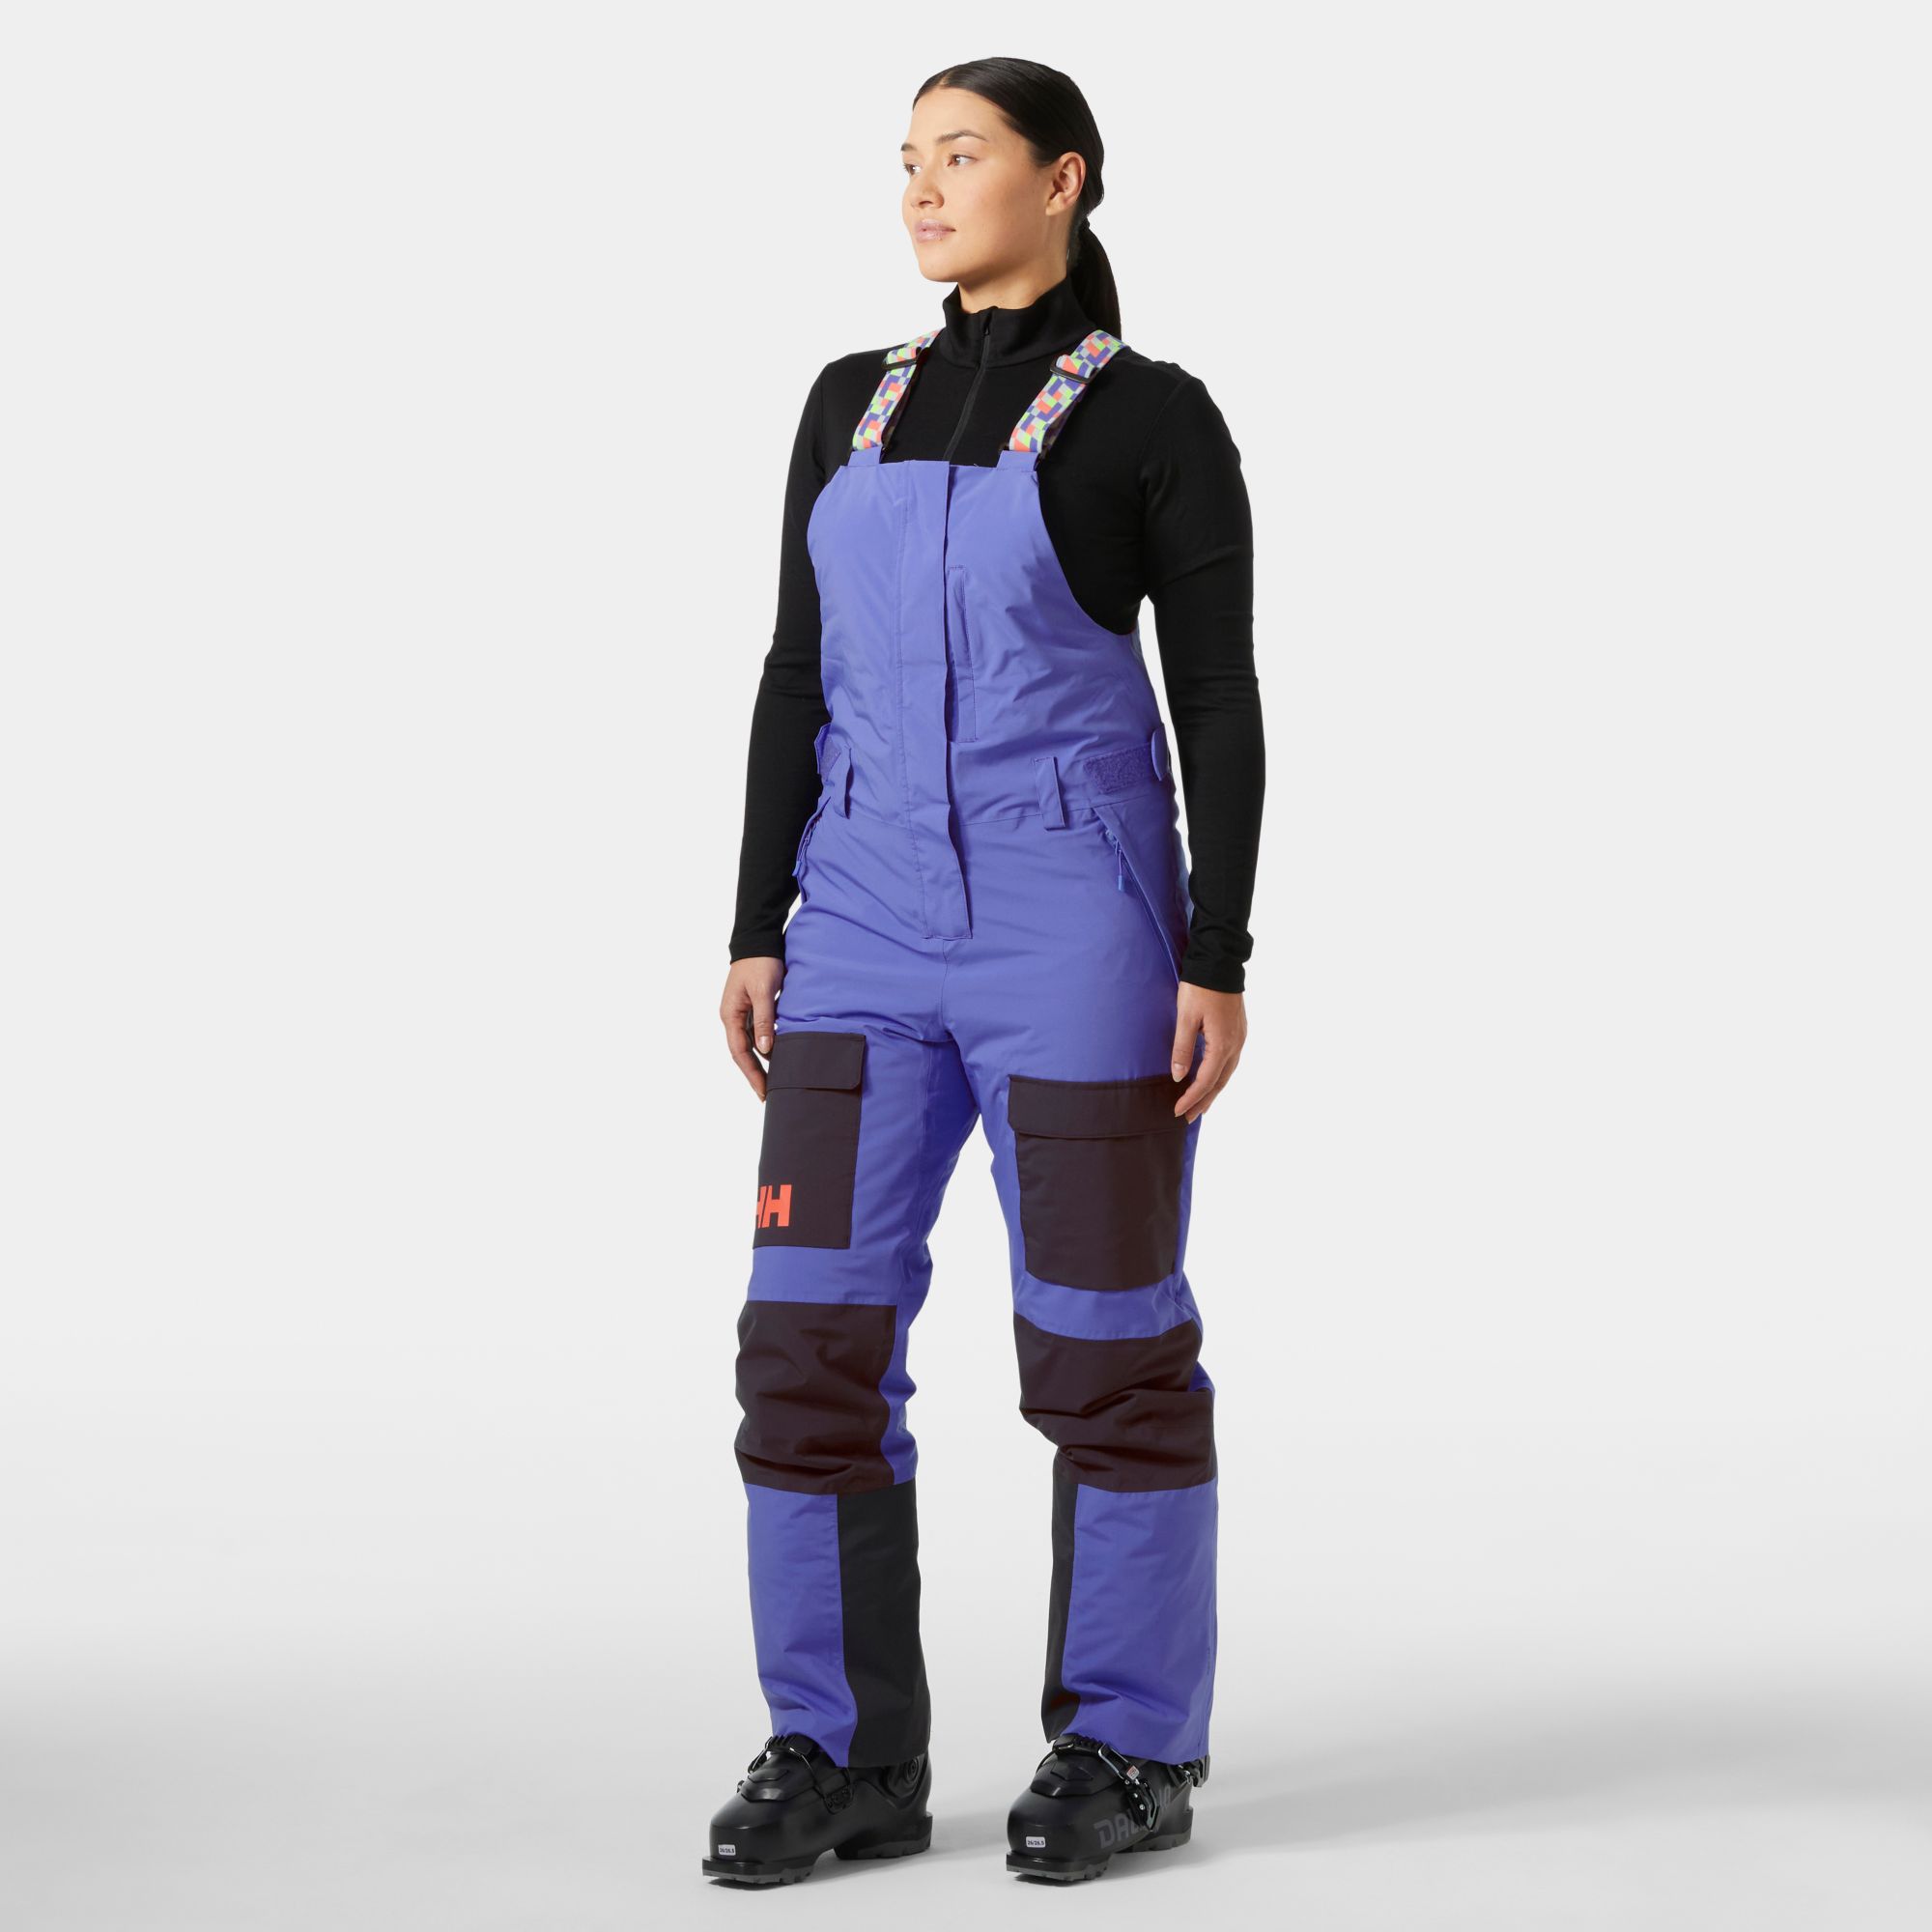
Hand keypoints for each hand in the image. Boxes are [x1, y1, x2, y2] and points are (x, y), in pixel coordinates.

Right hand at [721, 957, 785, 1098]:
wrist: (759, 940)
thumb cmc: (760, 963)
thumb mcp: (763, 991)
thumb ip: (763, 1020)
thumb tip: (765, 1050)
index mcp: (730, 1015)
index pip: (739, 1053)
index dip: (751, 1074)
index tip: (763, 1092)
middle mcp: (733, 1017)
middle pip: (743, 1053)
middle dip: (755, 1075)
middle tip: (768, 1095)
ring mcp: (741, 1013)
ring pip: (751, 1045)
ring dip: (762, 1062)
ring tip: (776, 1079)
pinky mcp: (752, 1008)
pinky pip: (757, 1033)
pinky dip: (767, 1045)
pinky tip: (779, 1054)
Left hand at [1170, 982, 1246, 1122]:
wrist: (1220, 961)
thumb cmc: (1200, 987)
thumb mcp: (1185, 1017)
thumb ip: (1182, 1048)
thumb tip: (1179, 1075)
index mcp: (1223, 1044)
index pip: (1205, 1081)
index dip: (1191, 1098)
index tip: (1176, 1111)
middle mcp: (1236, 1044)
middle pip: (1220, 1082)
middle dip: (1203, 1101)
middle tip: (1188, 1118)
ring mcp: (1240, 1037)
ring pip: (1227, 1073)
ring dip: (1213, 1090)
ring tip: (1200, 1105)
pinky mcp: (1239, 1030)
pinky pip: (1231, 1061)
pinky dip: (1220, 1075)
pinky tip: (1212, 1078)